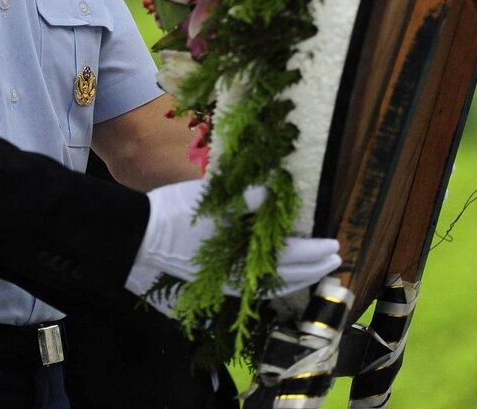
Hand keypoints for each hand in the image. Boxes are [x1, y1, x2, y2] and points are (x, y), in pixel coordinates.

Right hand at [125, 178, 340, 305]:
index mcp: (243, 253)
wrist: (140, 236)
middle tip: (336, 259)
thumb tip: (274, 189)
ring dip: (300, 278)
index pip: (290, 255)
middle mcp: (240, 274)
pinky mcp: (218, 281)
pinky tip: (280, 276)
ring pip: (274, 285)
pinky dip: (277, 283)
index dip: (314, 250)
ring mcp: (229, 281)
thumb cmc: (176, 214)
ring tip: (318, 270)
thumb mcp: (213, 198)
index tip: (335, 244)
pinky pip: (257, 287)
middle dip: (314, 268)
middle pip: (288, 275)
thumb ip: (248, 196)